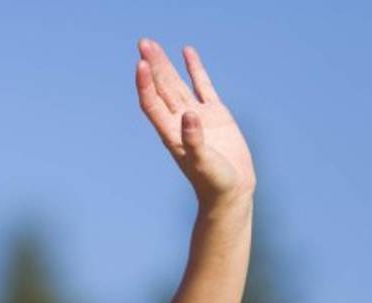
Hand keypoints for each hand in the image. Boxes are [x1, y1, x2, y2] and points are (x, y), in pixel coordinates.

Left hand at [136, 38, 256, 203]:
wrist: (230, 191)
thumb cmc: (213, 183)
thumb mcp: (203, 163)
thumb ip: (194, 141)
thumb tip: (189, 115)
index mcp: (171, 133)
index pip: (153, 104)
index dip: (146, 84)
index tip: (140, 64)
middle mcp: (180, 121)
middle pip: (162, 88)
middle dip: (153, 66)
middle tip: (143, 42)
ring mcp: (197, 116)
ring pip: (178, 84)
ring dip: (166, 65)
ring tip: (152, 44)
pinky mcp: (215, 114)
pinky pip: (202, 86)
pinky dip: (195, 69)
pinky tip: (187, 52)